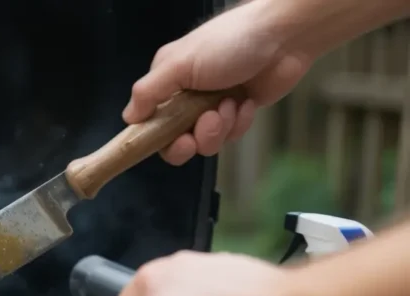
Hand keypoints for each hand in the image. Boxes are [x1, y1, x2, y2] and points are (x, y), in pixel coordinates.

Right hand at [124, 0, 314, 165]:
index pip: (149, 122)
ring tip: (230, 104)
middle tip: (206, 125)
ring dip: (219, 127)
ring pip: (205, 141)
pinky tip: (247, 102)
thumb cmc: (227, 43)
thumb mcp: (179, 64)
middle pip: (176, 140)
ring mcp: (212, 107)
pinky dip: (239, 122)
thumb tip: (128, 119)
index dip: (158, 138)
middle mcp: (185, 97)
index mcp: (167, 83)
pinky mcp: (237, 114)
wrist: (284, 37)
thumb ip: (149, 92)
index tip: (174, 141)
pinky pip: (230, 136)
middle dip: (194, 137)